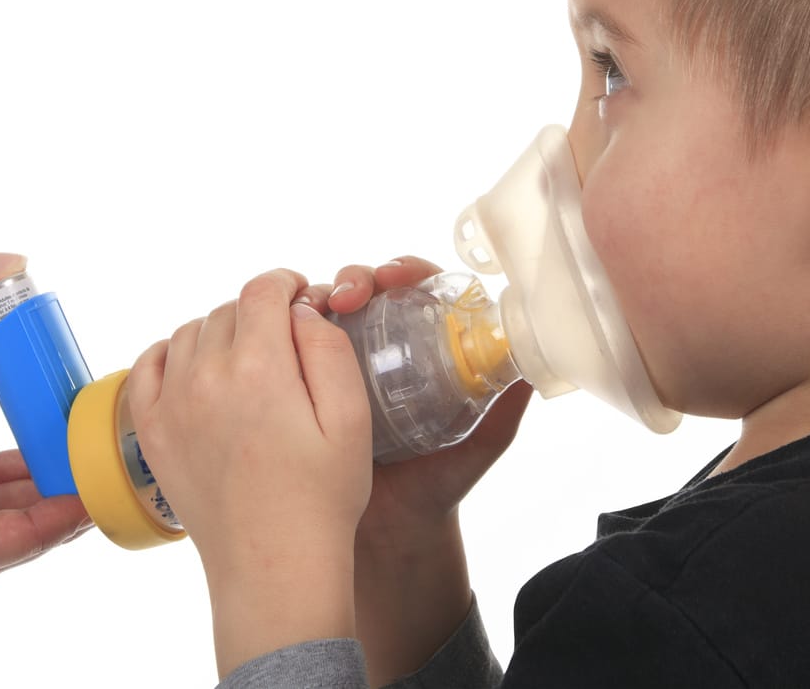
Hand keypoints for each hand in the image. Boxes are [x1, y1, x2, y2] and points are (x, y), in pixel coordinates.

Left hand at [127, 268, 372, 677]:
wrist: (272, 567)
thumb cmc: (320, 498)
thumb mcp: (350, 418)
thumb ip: (328, 350)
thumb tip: (299, 312)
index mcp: (261, 367)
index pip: (262, 290)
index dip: (285, 283)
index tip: (300, 295)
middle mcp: (207, 376)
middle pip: (228, 309)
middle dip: (259, 312)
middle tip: (284, 338)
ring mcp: (172, 404)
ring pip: (190, 332)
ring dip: (219, 332)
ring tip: (246, 358)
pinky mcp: (151, 432)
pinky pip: (147, 367)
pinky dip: (168, 354)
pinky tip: (193, 367)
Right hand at [306, 255, 531, 683]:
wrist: (387, 536)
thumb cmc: (436, 486)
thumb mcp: (479, 447)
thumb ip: (503, 412)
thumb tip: (528, 373)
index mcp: (427, 348)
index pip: (419, 290)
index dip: (407, 271)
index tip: (395, 276)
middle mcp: (384, 348)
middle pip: (368, 291)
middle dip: (357, 278)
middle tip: (350, 295)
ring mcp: (341, 365)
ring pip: (326, 312)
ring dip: (318, 298)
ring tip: (317, 309)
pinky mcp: (305, 386)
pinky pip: (293, 348)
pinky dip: (285, 331)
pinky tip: (281, 336)